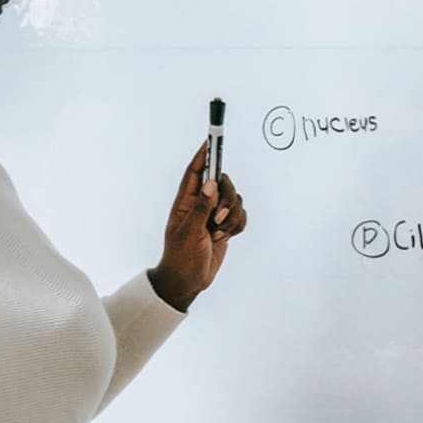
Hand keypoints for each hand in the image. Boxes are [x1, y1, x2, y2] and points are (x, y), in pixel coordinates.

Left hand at [147, 142, 247, 311]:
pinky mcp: (226, 226)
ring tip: (218, 234)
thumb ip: (201, 207)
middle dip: (227, 200)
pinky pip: (241, 216)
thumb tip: (210, 183)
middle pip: (223, 184)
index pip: (195, 172)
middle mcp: (201, 204)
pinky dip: (238, 226)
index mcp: (185, 202)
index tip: (210, 140)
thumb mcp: (189, 233)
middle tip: (218, 218)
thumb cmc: (181, 257)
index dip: (203, 155)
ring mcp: (214, 215)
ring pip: (235, 200)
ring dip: (232, 218)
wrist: (189, 281)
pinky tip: (225, 238)